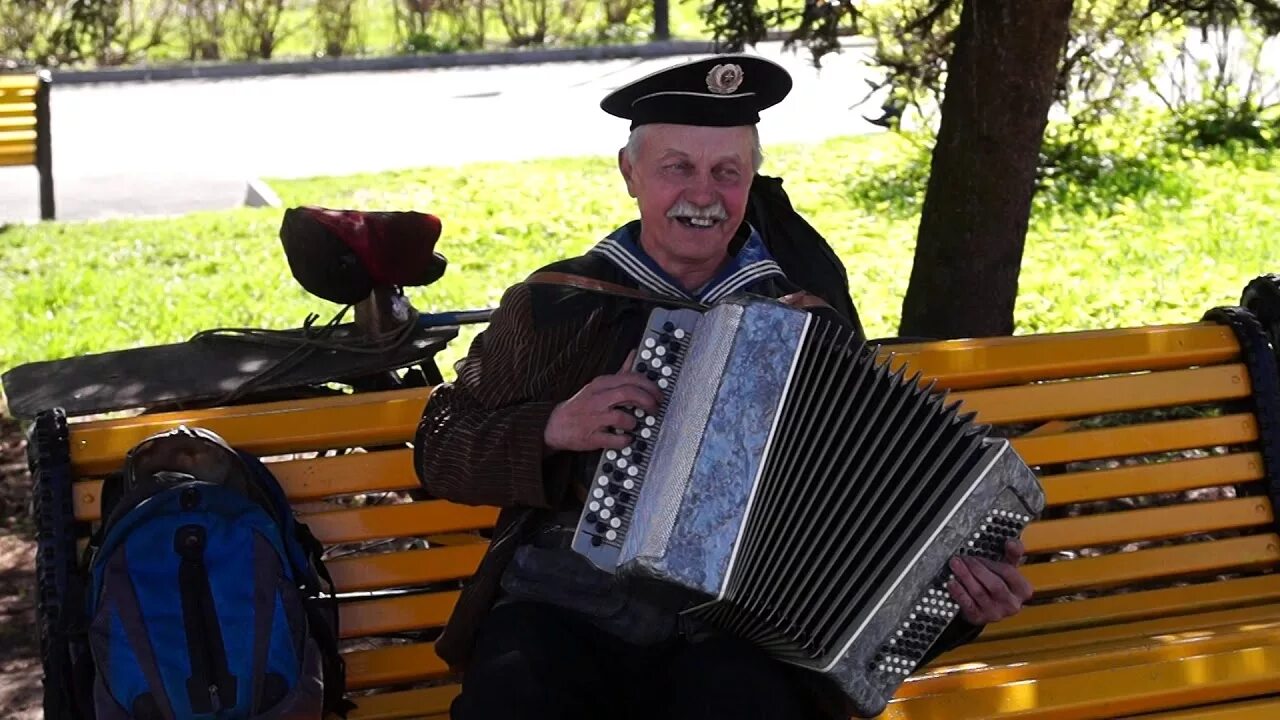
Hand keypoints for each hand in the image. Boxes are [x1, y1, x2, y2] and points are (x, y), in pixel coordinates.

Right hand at [544, 351, 662, 452]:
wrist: (555, 425)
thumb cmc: (582, 405)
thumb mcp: (600, 384)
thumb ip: (620, 371)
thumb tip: (634, 354)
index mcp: (601, 384)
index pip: (630, 378)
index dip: (650, 386)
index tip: (658, 393)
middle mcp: (597, 399)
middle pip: (629, 394)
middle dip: (648, 401)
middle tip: (654, 408)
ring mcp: (594, 418)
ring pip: (622, 417)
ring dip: (634, 422)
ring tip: (634, 424)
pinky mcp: (592, 437)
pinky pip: (615, 439)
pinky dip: (625, 440)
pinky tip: (627, 438)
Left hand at [947, 539, 1032, 624]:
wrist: (987, 607)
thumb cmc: (998, 583)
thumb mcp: (1008, 568)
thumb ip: (1012, 553)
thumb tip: (1012, 542)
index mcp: (1023, 590)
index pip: (1008, 572)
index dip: (991, 562)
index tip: (977, 554)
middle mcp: (1012, 604)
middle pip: (994, 584)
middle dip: (977, 569)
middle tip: (963, 558)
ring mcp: (996, 613)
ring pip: (979, 593)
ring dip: (965, 577)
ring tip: (955, 565)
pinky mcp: (979, 618)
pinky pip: (967, 604)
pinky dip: (959, 592)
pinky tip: (952, 582)